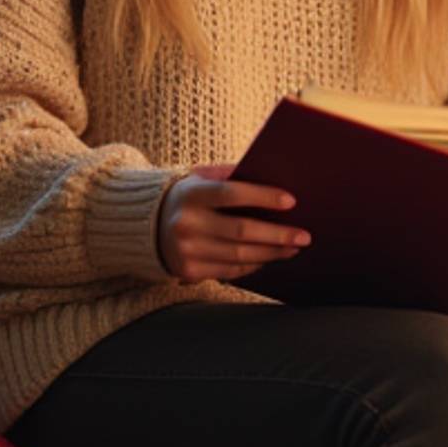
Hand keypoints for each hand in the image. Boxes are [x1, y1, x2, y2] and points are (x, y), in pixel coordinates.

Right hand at [156, 162, 309, 284]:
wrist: (144, 227)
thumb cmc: (187, 196)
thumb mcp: (199, 178)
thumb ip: (230, 175)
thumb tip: (274, 181)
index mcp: (190, 194)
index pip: (232, 194)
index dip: (263, 197)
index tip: (291, 201)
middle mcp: (186, 223)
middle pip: (242, 231)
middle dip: (278, 234)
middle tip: (304, 235)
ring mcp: (186, 250)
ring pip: (240, 255)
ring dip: (272, 252)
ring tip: (293, 247)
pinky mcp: (189, 271)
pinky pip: (231, 271)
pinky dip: (254, 265)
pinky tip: (269, 257)